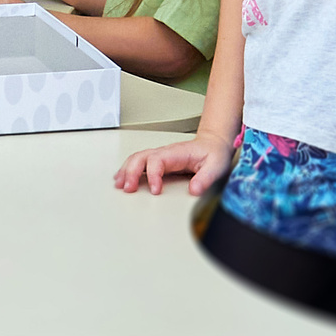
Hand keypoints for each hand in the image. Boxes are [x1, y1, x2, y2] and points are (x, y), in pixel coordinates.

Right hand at [114, 129, 236, 196]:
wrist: (213, 144)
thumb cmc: (213, 154)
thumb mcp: (215, 166)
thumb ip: (205, 178)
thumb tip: (194, 190)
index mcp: (176, 153)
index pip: (157, 160)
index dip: (153, 175)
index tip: (155, 190)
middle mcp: (165, 153)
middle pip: (141, 157)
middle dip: (131, 172)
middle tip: (128, 188)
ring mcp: (160, 156)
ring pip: (136, 159)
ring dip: (126, 171)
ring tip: (120, 185)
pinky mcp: (159, 162)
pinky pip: (139, 163)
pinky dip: (128, 170)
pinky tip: (123, 179)